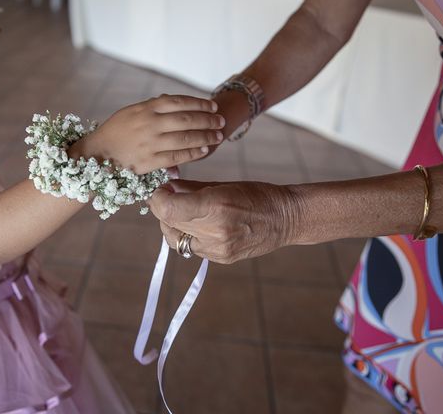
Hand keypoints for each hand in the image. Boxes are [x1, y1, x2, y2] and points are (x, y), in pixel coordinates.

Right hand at [80, 94, 224, 173]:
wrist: (96, 154)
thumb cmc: (115, 132)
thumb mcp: (131, 112)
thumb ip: (152, 107)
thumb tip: (173, 101)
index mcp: (145, 108)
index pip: (179, 102)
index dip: (199, 103)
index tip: (213, 106)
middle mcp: (150, 124)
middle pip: (187, 119)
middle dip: (208, 120)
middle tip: (220, 121)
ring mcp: (150, 143)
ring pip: (185, 138)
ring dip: (205, 137)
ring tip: (217, 136)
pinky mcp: (149, 162)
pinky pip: (177, 156)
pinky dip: (193, 153)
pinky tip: (203, 151)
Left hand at [148, 179, 303, 263]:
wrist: (285, 219)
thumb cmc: (256, 194)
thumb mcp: (222, 184)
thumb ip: (190, 188)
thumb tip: (167, 187)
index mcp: (215, 207)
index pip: (167, 209)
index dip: (157, 199)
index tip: (161, 190)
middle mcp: (214, 231)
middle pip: (168, 223)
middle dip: (162, 209)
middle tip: (168, 197)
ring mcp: (217, 249)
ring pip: (175, 239)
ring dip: (171, 224)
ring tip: (182, 211)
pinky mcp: (220, 258)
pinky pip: (191, 247)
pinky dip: (187, 235)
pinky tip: (197, 224)